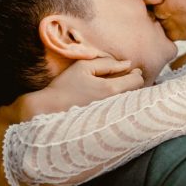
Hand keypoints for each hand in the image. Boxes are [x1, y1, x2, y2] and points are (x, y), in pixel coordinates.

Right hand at [15, 56, 144, 118]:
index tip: (130, 70)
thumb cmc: (65, 86)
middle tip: (124, 76)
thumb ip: (107, 63)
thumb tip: (127, 63)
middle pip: (136, 93)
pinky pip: (120, 110)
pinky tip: (108, 98)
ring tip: (115, 86)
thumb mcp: (84, 67)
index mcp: (111, 89)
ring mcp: (110, 116)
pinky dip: (120, 102)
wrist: (49, 110)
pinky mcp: (105, 122)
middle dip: (133, 83)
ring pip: (128, 102)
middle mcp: (114, 105)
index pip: (137, 81)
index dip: (136, 73)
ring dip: (127, 93)